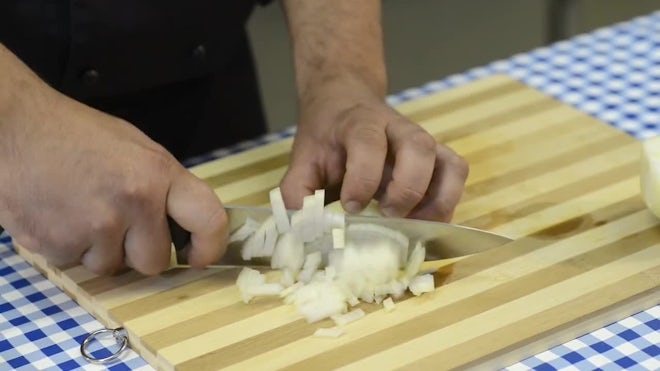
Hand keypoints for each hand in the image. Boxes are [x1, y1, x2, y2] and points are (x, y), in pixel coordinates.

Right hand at [0, 73, 226, 274]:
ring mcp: (96, 226)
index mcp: (158, 173)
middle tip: (117, 223)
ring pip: (113, 267)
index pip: (209, 219)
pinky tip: (59, 215)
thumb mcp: (134, 148)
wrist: (13, 128)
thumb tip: (184, 221)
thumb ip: (163, 185)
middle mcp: (134, 202)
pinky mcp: (60, 244)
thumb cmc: (74, 134)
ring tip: (80, 211)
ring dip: (100, 249)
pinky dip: (69, 247)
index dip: (209, 246)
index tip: (199, 256)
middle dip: (138, 250)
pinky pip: (76, 263)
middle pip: (154, 261)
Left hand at [280, 79, 467, 221]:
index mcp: (360, 124)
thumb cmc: (327, 136)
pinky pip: (457, 173)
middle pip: (419, 149)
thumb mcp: (303, 158)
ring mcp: (423, 141)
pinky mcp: (437, 156)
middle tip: (387, 215)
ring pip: (449, 163)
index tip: (352, 207)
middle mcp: (398, 129)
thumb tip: (305, 227)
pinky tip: (426, 220)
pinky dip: (449, 200)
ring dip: (437, 201)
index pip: (369, 144)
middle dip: (407, 190)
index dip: (363, 178)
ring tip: (414, 225)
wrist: (345, 101)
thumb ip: (297, 191)